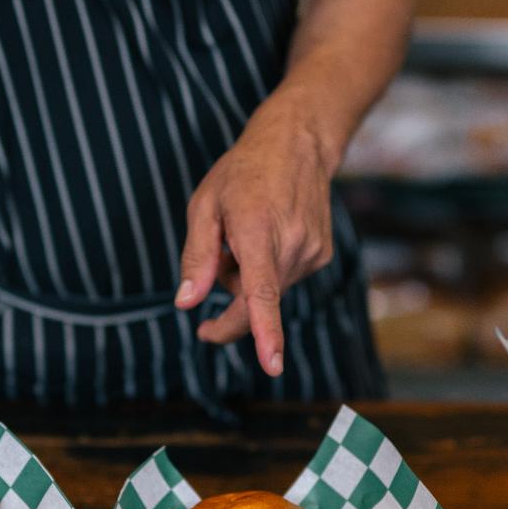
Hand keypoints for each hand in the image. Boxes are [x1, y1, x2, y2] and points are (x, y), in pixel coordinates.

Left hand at [174, 97, 337, 376]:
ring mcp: (312, 252)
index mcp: (258, 231)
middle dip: (230, 319)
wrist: (298, 144)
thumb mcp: (205, 206)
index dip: (265, 331)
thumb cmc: (242, 173)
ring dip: (247, 283)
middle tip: (205, 329)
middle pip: (257, 306)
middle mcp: (291, 245)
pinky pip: (283, 282)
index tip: (271, 364)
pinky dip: (267, 273)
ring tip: (242, 243)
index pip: (262, 291)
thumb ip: (196, 258)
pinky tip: (266, 241)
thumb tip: (186, 304)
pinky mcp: (321, 256)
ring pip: (269, 295)